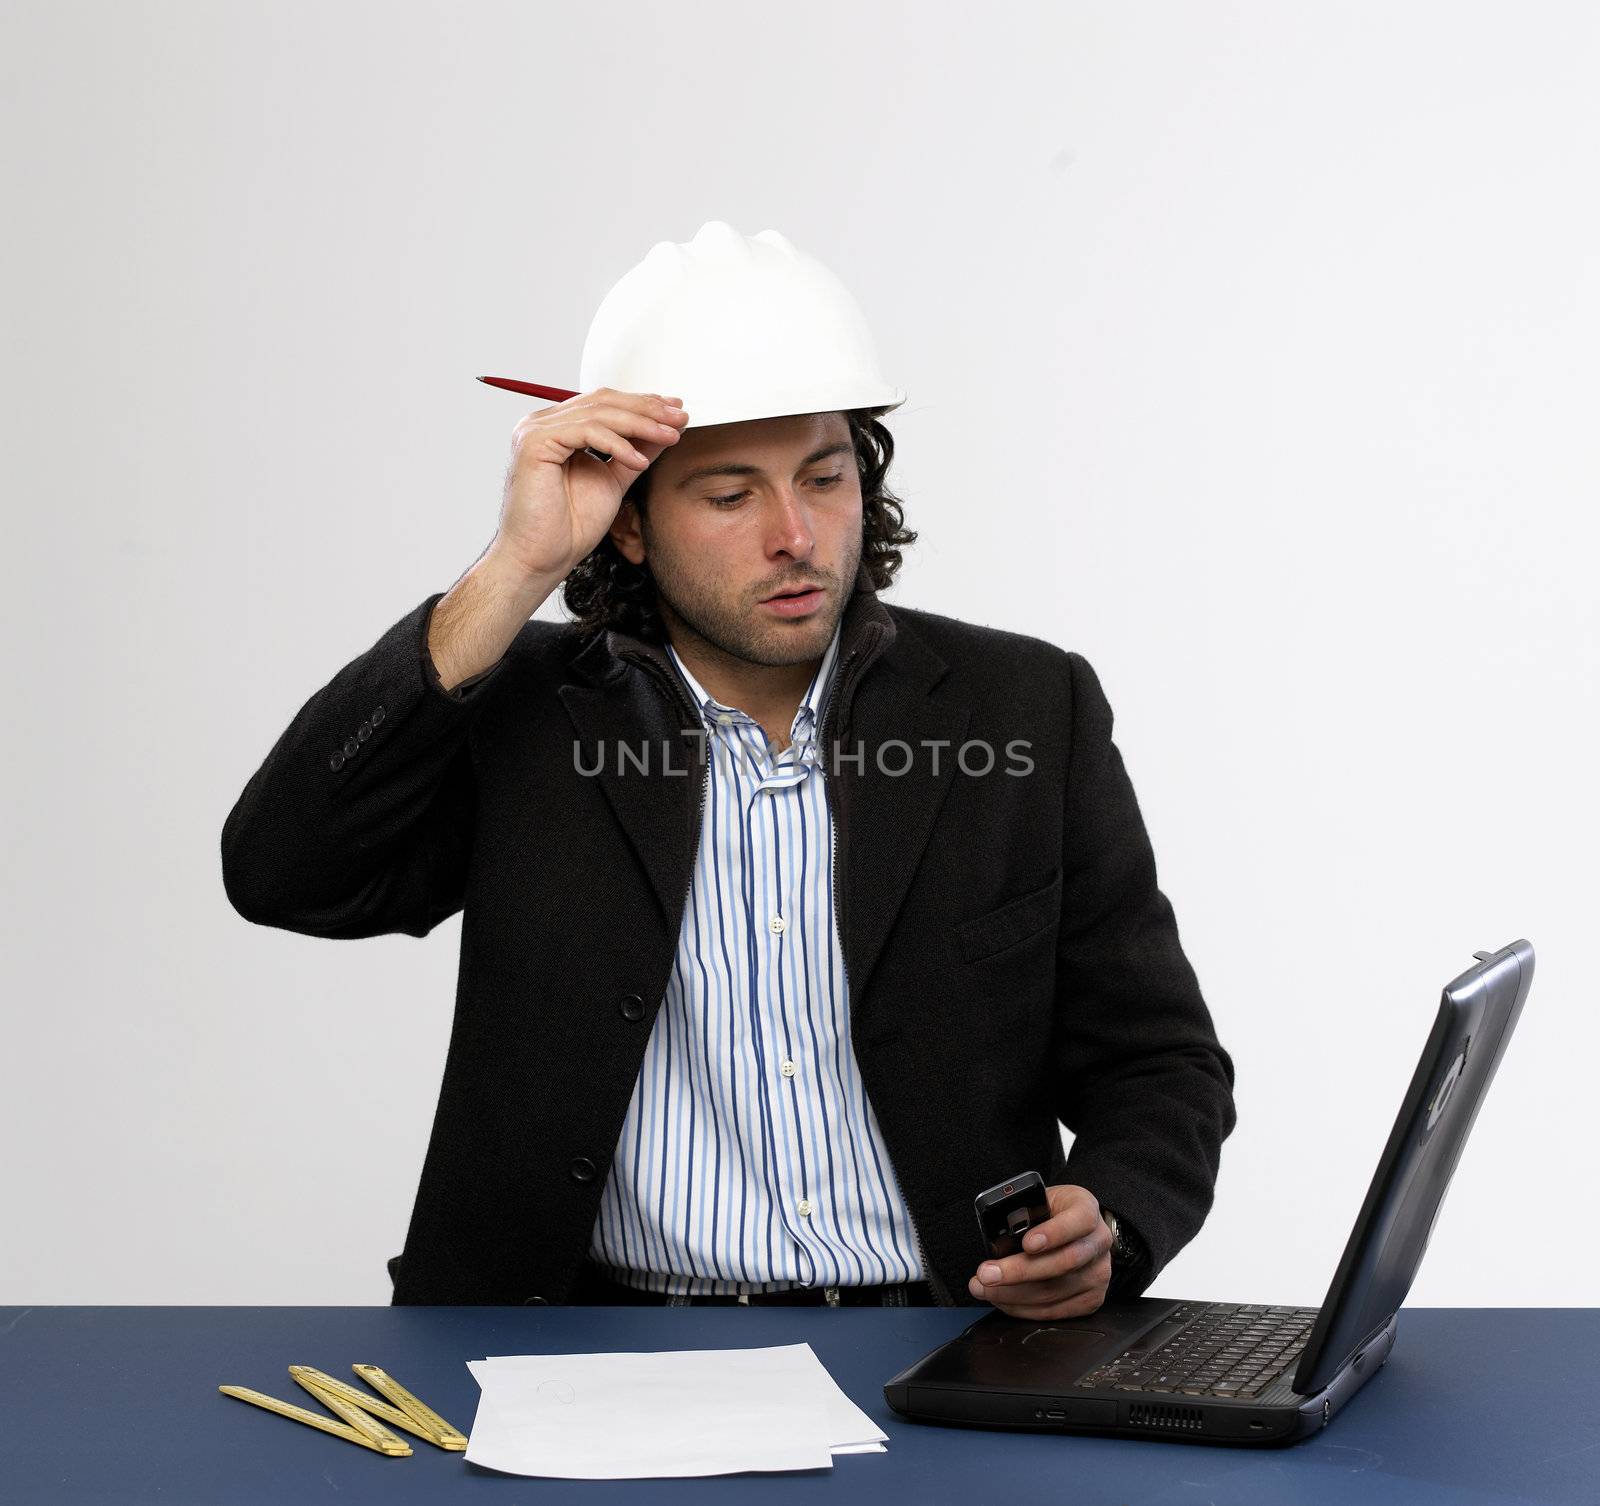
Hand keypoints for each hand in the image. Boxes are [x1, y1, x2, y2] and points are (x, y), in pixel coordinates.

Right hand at [492, 387, 689, 583]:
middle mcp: (543, 422)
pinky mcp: (534, 443)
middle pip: (603, 401)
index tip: (676, 410)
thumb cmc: (570, 526)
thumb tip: (668, 428)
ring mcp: (535, 430)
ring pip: (598, 413)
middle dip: (647, 409)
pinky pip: (586, 432)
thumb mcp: (615, 480)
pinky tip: (639, 461)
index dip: (643, 403)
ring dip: (640, 424)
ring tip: (670, 437)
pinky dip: (617, 445)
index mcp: (559, 427)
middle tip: (680, 417)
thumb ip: (636, 451)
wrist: (543, 557)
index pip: (605, 403)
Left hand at [968, 1183, 1113, 1319]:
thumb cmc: (1049, 1213)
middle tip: (987, 1274)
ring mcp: (1098, 1273)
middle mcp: (1098, 1241)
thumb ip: (1023, 1213)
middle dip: (1019, 1271)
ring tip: (984, 1288)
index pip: (1080, 1220)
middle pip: (1064, 1261)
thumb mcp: (1038, 1200)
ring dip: (1013, 1294)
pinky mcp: (1091, 1299)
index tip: (1027, 1243)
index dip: (1054, 1233)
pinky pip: (1055, 1310)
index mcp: (1086, 1208)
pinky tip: (1003, 1300)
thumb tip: (995, 1238)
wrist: (1072, 1229)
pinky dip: (1023, 1308)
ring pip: (1055, 1291)